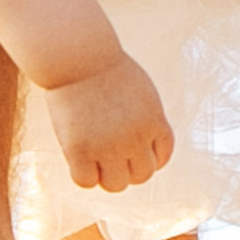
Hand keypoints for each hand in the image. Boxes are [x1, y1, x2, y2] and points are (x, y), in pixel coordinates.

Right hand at [52, 52, 175, 191]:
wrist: (77, 55)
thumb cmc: (105, 68)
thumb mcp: (141, 92)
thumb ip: (148, 119)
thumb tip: (144, 148)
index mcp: (154, 121)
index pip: (161, 158)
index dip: (147, 158)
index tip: (131, 150)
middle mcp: (135, 138)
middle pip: (141, 176)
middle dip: (128, 168)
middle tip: (110, 153)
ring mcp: (107, 146)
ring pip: (116, 185)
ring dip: (106, 175)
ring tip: (94, 158)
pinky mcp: (79, 150)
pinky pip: (86, 181)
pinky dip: (84, 175)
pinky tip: (78, 159)